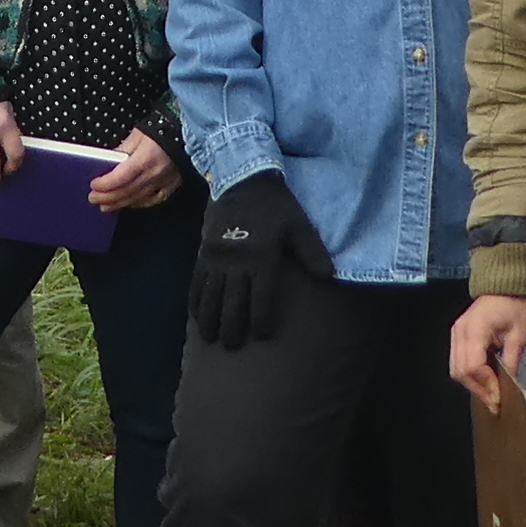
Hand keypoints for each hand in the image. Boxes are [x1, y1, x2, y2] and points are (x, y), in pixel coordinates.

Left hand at [88, 132, 178, 214]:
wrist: (186, 132)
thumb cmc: (162, 130)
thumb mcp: (138, 134)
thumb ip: (123, 149)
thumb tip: (109, 160)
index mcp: (145, 158)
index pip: (121, 177)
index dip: (106, 184)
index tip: (94, 185)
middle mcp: (155, 173)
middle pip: (127, 191)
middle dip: (107, 197)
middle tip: (93, 199)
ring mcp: (164, 182)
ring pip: (137, 199)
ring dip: (119, 204)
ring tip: (105, 206)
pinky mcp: (171, 186)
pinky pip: (152, 200)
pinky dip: (138, 204)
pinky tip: (129, 204)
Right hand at [189, 170, 323, 351]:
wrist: (244, 180)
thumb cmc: (277, 207)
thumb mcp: (300, 226)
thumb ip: (313, 252)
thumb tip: (329, 277)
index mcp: (263, 257)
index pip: (261, 297)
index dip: (262, 319)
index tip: (263, 335)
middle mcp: (237, 261)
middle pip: (232, 302)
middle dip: (232, 326)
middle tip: (232, 346)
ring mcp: (217, 257)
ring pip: (210, 295)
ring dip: (209, 319)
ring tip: (211, 338)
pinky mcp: (204, 251)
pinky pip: (196, 280)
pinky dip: (195, 300)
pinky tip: (196, 315)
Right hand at [449, 289, 525, 400]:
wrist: (505, 287)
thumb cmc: (514, 307)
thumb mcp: (520, 333)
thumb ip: (512, 359)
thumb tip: (510, 385)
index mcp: (476, 329)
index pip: (474, 366)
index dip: (486, 384)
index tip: (499, 398)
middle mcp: (460, 332)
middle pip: (460, 371)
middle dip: (478, 389)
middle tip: (494, 402)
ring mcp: (455, 334)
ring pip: (456, 369)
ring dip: (472, 385)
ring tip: (490, 394)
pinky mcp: (456, 336)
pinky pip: (457, 362)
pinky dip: (469, 375)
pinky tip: (483, 381)